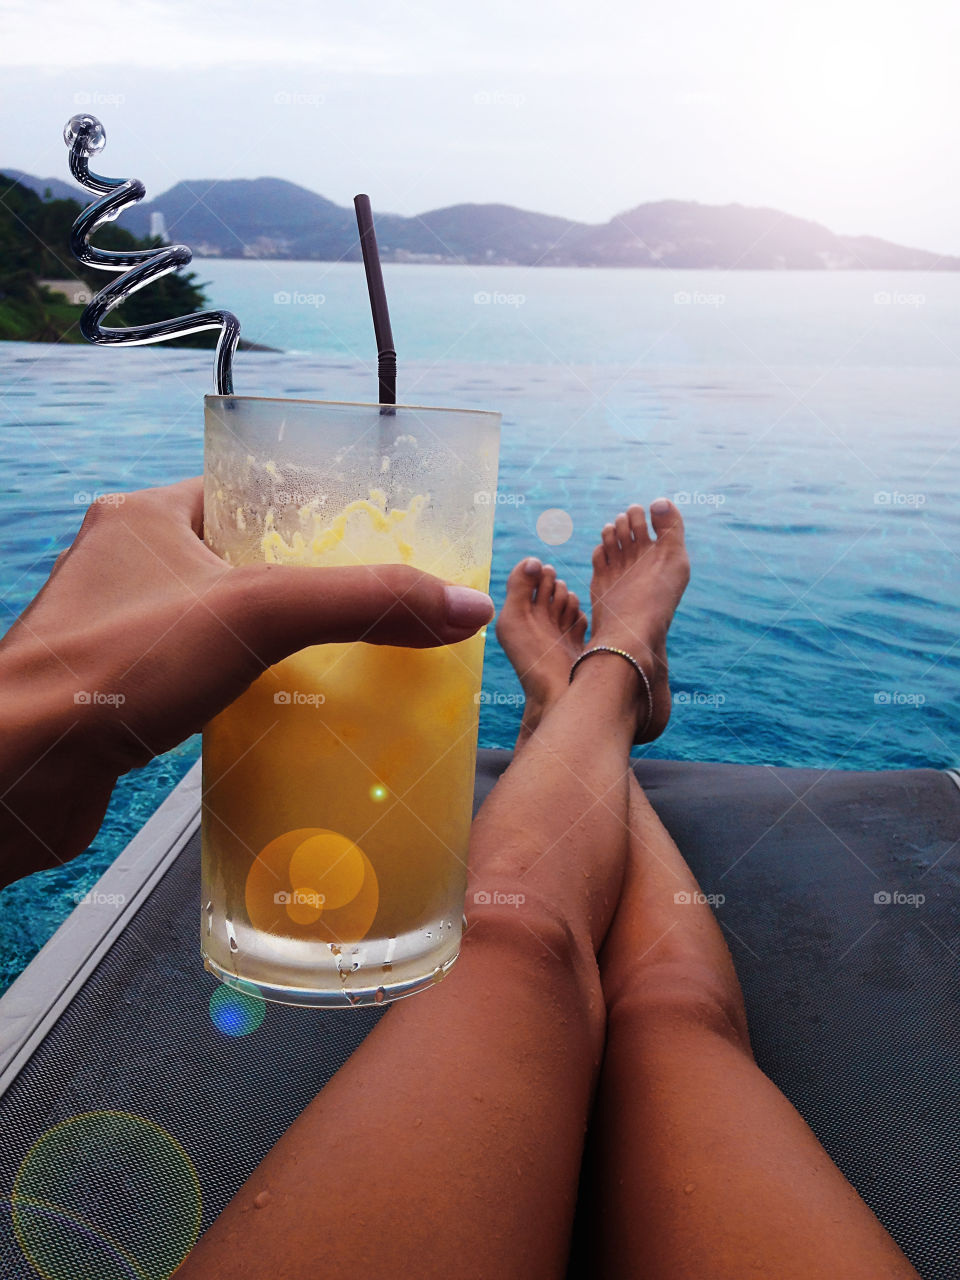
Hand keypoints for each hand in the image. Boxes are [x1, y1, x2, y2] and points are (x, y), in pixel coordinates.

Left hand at [0, 478, 493, 887]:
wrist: (18, 772)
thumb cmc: (111, 672)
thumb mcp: (258, 614)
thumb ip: (363, 601)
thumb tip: (464, 603)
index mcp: (150, 517)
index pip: (249, 495)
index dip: (312, 515)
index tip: (368, 542)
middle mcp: (130, 566)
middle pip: (245, 565)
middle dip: (307, 592)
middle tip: (373, 616)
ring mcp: (123, 632)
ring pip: (224, 627)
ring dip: (279, 649)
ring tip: (346, 668)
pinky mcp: (125, 694)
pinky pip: (204, 679)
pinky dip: (246, 694)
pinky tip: (287, 718)